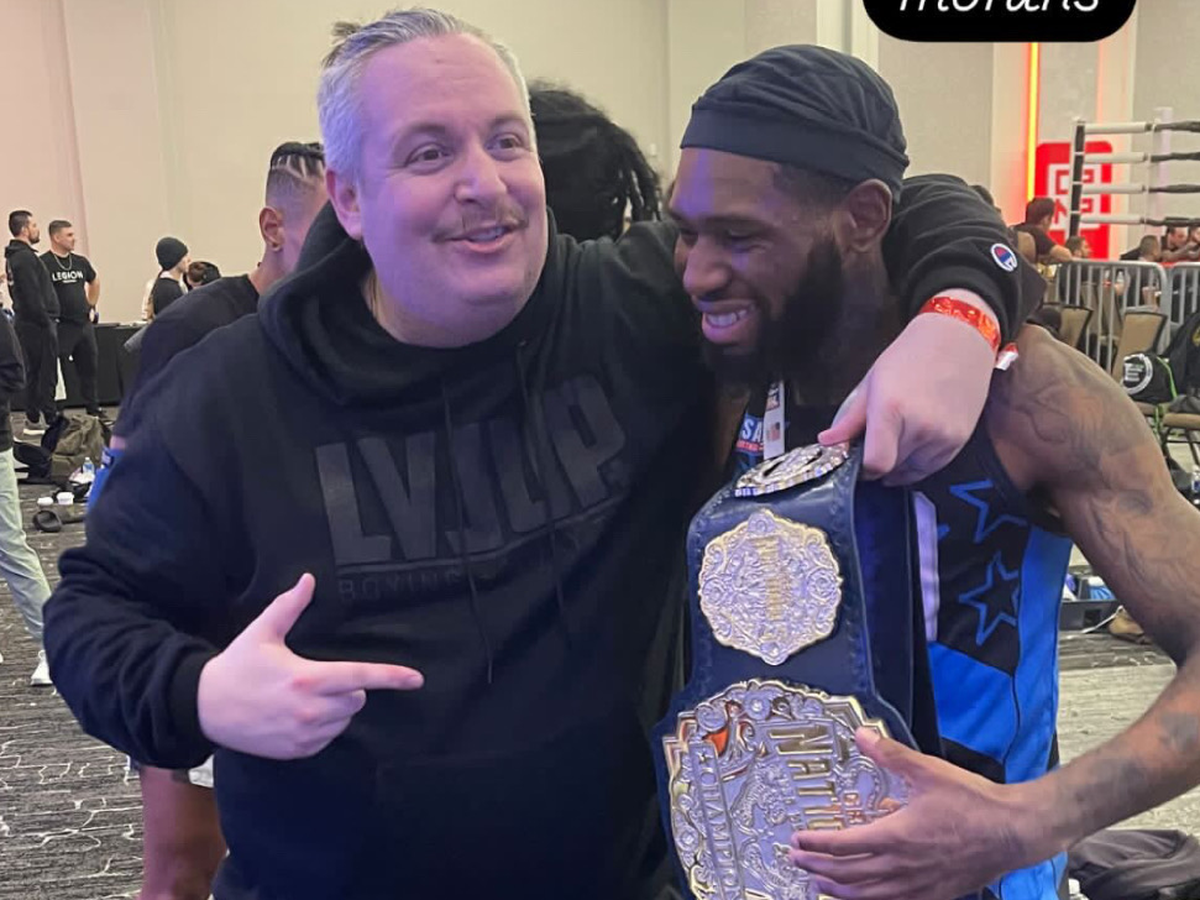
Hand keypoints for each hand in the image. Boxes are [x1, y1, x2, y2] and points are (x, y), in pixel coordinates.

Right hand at [196, 573, 423, 759]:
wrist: (203, 707)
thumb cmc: (237, 667)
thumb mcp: (262, 632)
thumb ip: (290, 606)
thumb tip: (309, 579)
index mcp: (308, 678)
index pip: (361, 677)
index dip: (392, 677)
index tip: (416, 679)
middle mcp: (310, 710)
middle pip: (357, 698)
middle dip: (348, 687)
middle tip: (317, 678)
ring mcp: (304, 734)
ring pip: (344, 720)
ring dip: (336, 708)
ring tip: (303, 697)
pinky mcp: (296, 751)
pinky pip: (328, 738)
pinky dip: (322, 727)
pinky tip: (297, 715)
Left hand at [787, 729, 1048, 899]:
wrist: (1013, 831)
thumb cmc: (972, 802)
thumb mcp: (928, 771)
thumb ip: (891, 754)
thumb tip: (861, 735)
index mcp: (895, 836)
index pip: (843, 845)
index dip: (815, 844)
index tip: (796, 840)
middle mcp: (901, 866)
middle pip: (848, 874)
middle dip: (818, 868)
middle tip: (797, 861)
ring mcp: (918, 886)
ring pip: (868, 896)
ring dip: (839, 890)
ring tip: (820, 884)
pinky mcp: (934, 894)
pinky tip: (863, 898)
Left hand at [819, 303, 994, 484]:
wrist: (958, 340)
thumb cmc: (912, 356)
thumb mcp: (872, 383)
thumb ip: (850, 420)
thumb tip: (827, 442)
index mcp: (892, 409)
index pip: (875, 464)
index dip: (863, 469)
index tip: (857, 462)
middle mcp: (920, 427)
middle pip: (891, 469)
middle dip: (879, 462)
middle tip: (875, 442)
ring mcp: (943, 436)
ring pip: (911, 471)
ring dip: (899, 463)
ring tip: (898, 434)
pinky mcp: (959, 440)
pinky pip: (932, 467)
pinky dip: (918, 461)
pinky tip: (914, 439)